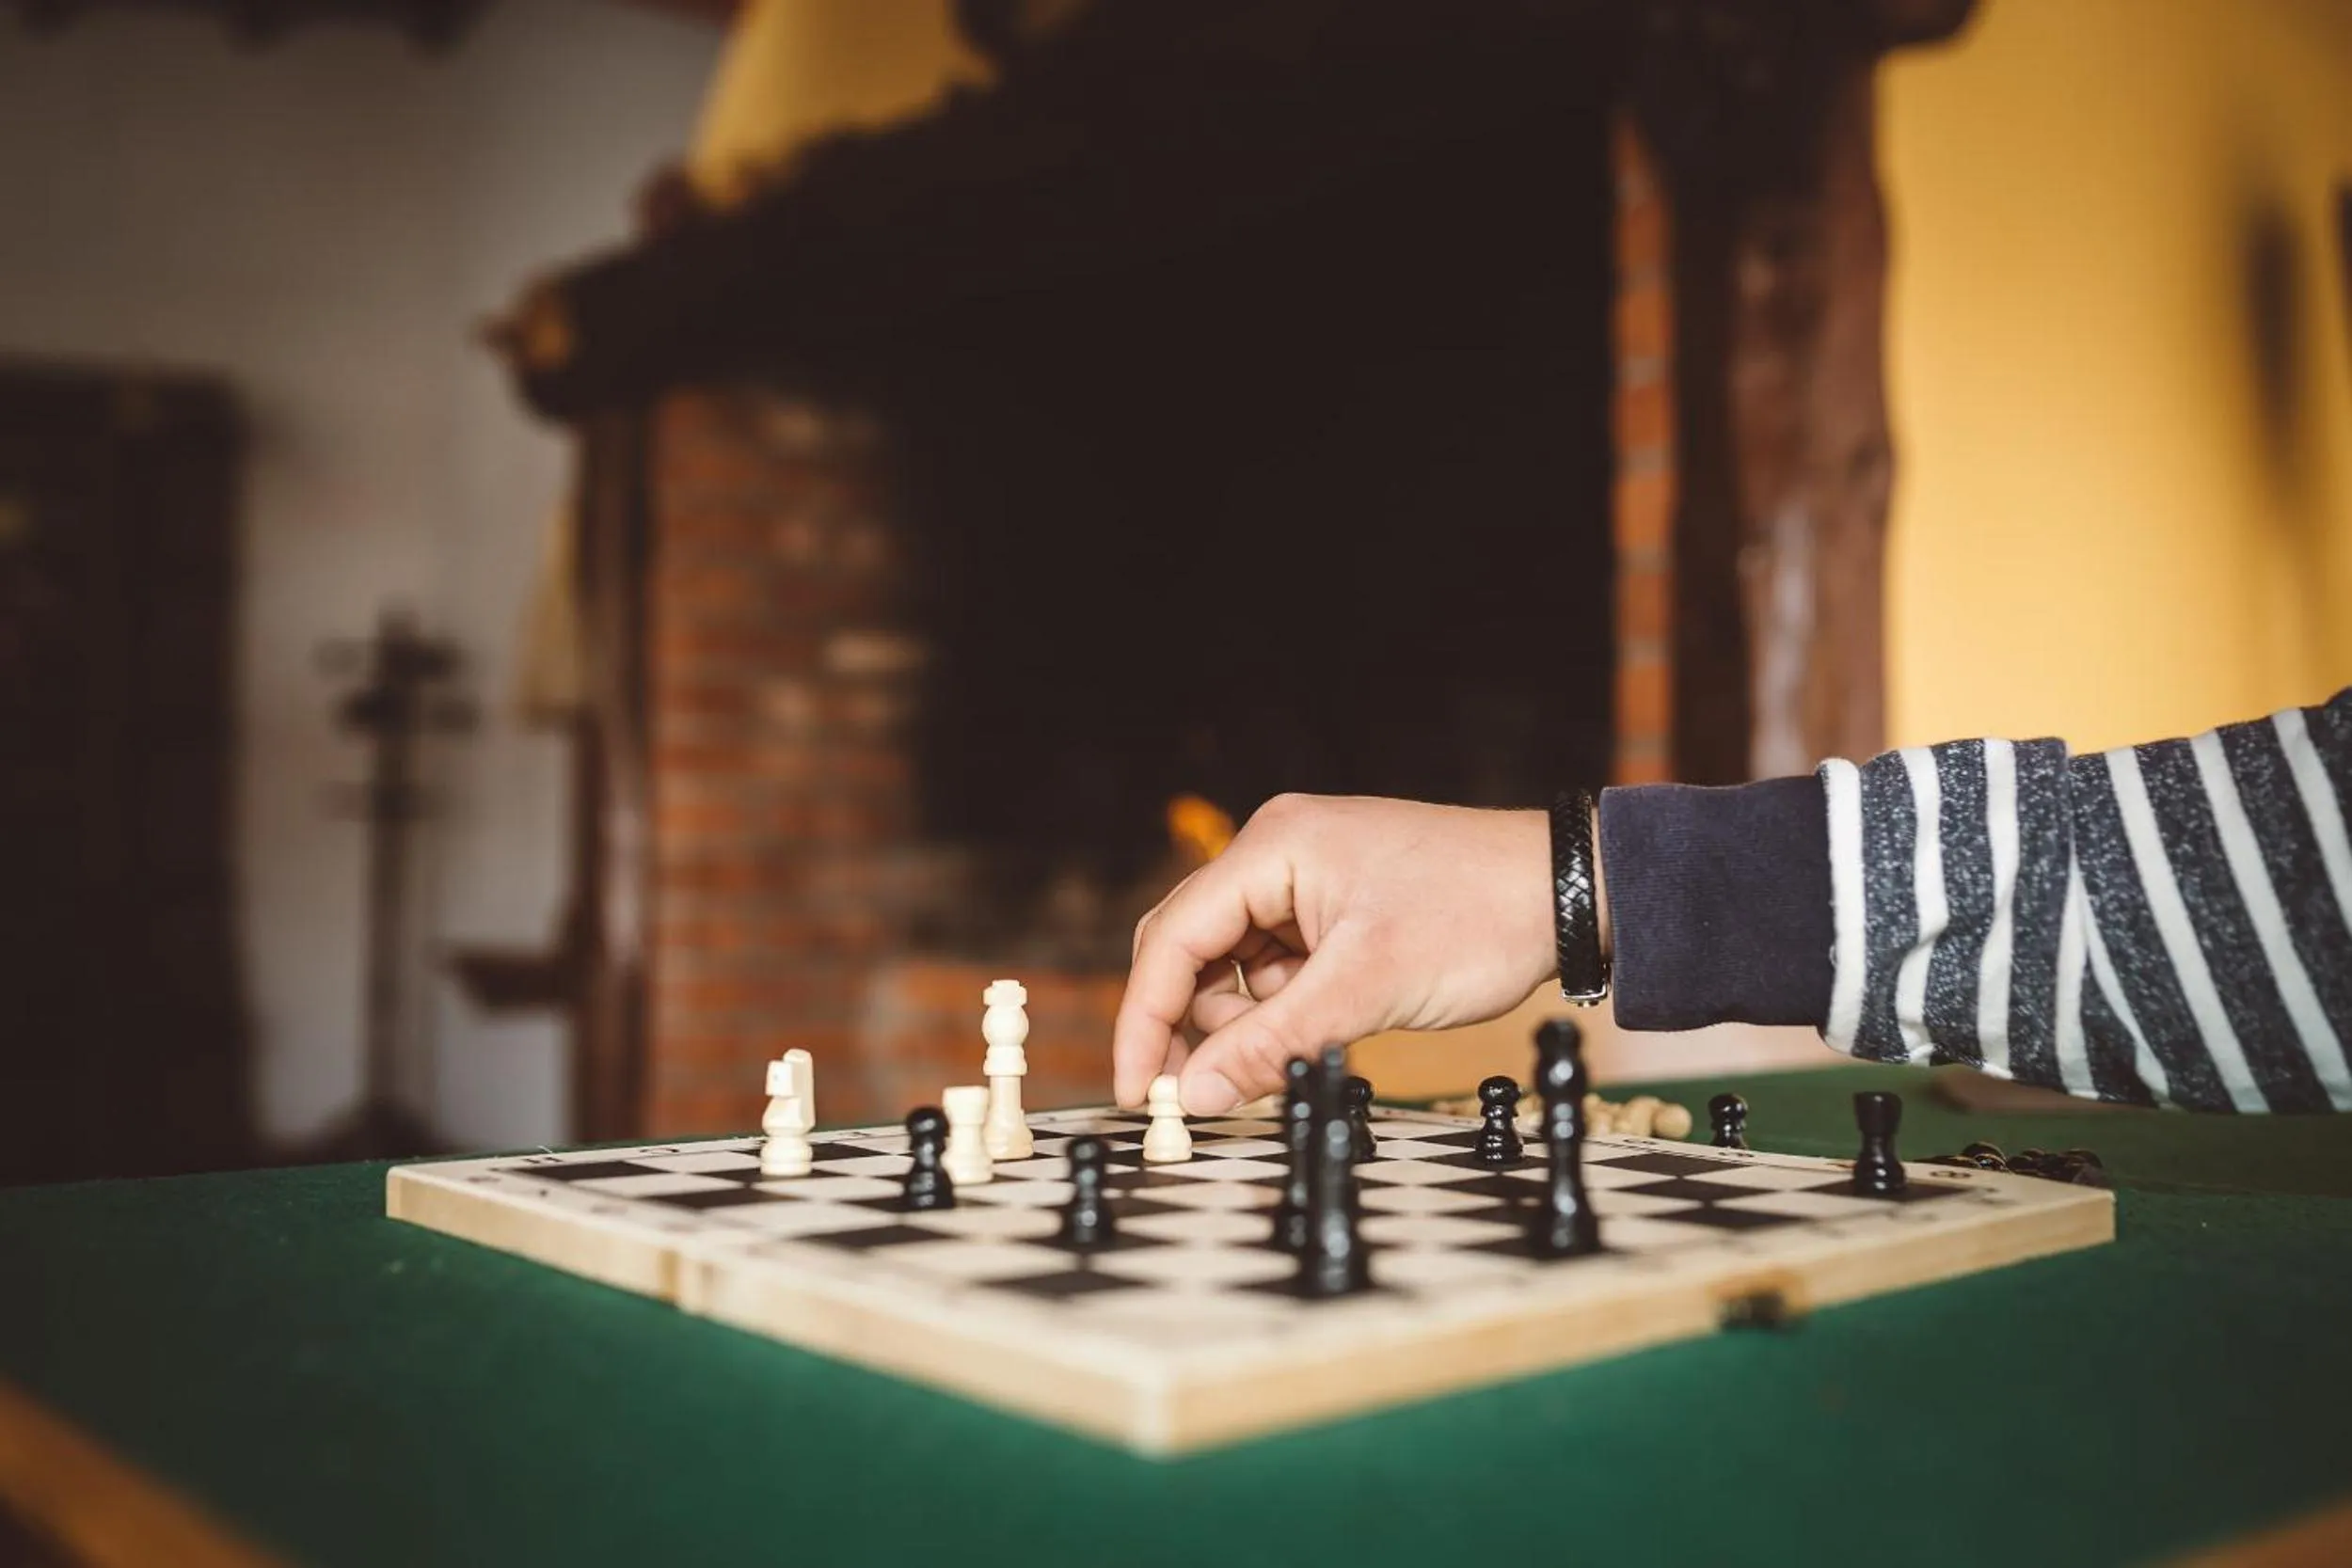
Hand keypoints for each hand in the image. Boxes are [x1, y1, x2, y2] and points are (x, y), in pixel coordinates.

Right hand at [1113, 795, 1582, 1114]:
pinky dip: (1284, 1009)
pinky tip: (1325, 1027)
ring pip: (1232, 967)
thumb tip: (1192, 1095)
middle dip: (1195, 1024)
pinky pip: (1275, 967)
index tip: (1136, 1091)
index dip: (1145, 1019)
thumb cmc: (1478, 917)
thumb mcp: (1367, 990)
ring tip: (1312, 1041)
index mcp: (1272, 848)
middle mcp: (1276, 854)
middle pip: (1190, 950)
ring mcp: (1303, 880)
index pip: (1172, 937)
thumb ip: (1271, 1043)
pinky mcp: (1331, 909)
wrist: (1566, 892)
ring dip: (1250, 1020)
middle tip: (1205, 1094)